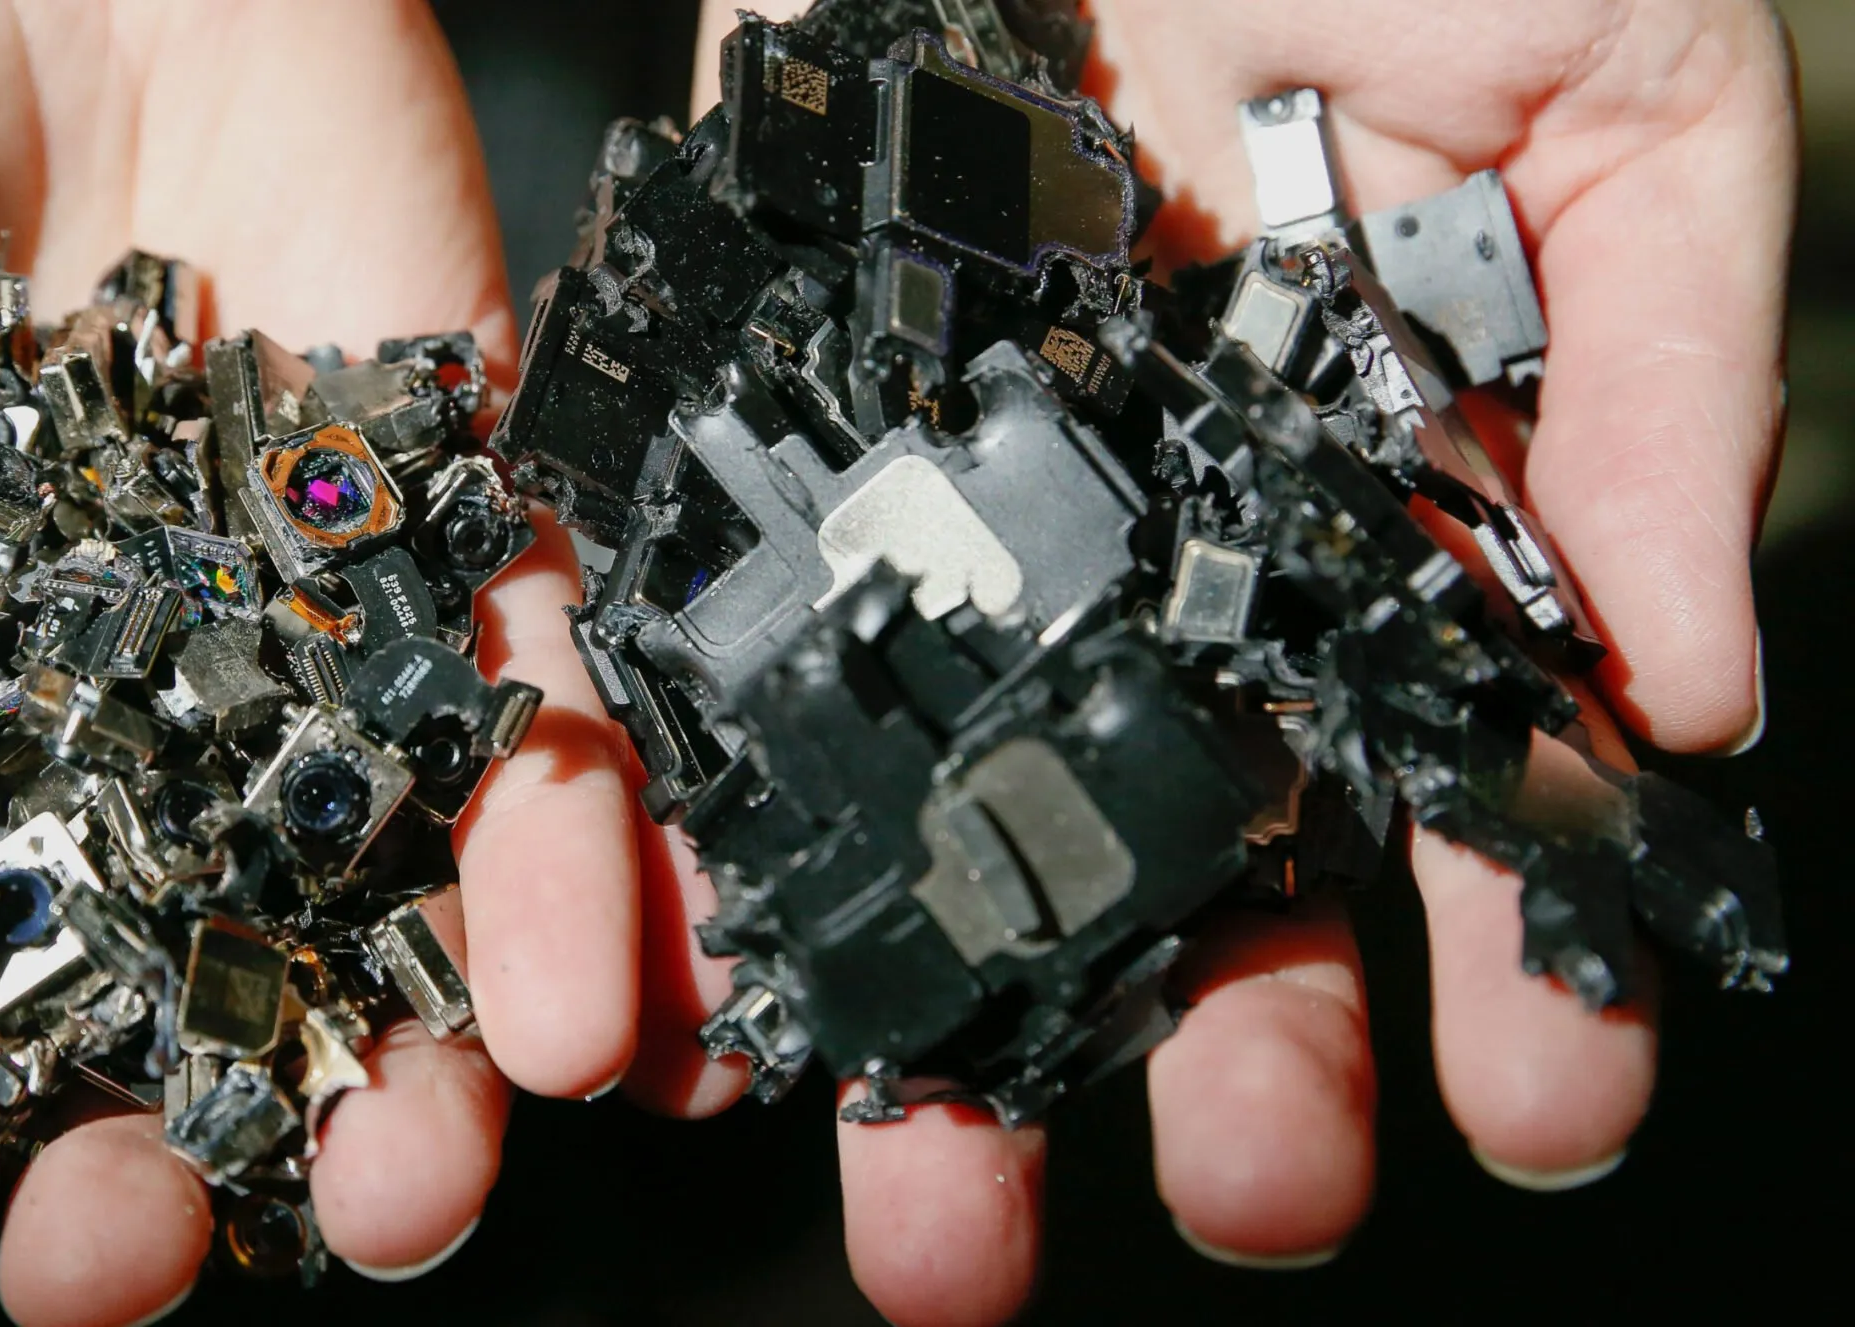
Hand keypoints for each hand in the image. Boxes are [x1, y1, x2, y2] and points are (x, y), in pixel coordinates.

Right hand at [0, 2, 647, 1320]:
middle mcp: (85, 740)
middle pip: (121, 1019)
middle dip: (131, 1172)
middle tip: (123, 1260)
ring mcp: (280, 663)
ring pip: (349, 933)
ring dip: (392, 1100)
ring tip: (395, 1202)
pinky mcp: (449, 557)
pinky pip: (526, 741)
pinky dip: (568, 881)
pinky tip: (580, 1022)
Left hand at [671, 1, 1794, 1321]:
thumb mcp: (1613, 84)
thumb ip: (1661, 368)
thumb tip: (1699, 682)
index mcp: (1370, 506)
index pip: (1459, 775)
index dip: (1521, 950)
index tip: (1548, 1103)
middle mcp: (1153, 552)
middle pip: (1187, 844)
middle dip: (1213, 1041)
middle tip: (1243, 1198)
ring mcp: (948, 508)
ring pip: (940, 804)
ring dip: (933, 1006)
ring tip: (930, 1203)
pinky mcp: (757, 432)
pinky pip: (720, 652)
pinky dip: (701, 821)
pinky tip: (705, 988)